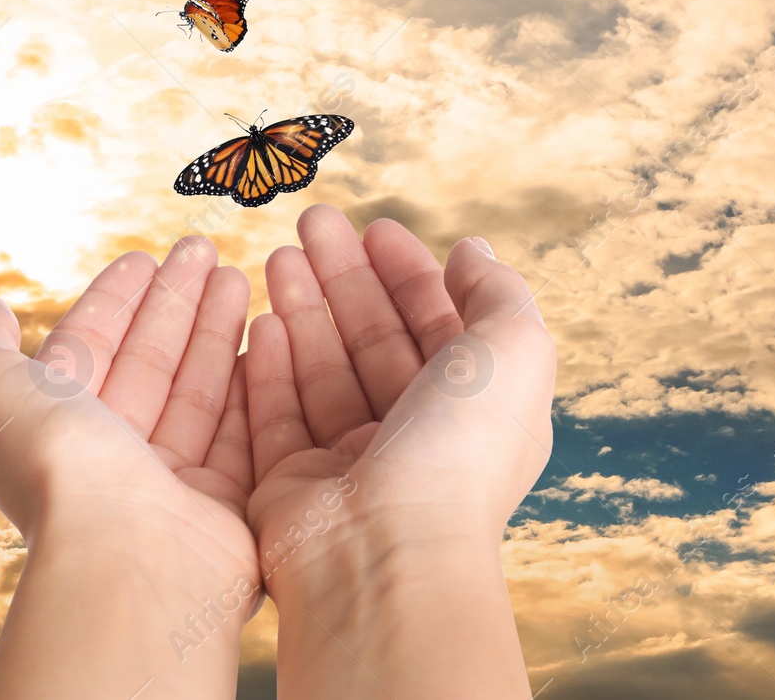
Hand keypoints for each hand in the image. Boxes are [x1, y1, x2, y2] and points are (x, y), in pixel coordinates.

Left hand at [0, 237, 259, 695]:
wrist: (128, 557)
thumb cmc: (56, 470)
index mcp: (55, 431)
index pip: (89, 349)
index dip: (114, 300)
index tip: (144, 257)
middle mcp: (110, 458)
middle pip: (147, 362)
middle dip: (174, 303)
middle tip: (205, 248)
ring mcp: (170, 482)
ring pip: (196, 390)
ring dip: (215, 329)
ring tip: (238, 273)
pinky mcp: (225, 502)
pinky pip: (242, 430)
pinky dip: (252, 380)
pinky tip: (267, 333)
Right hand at [245, 205, 555, 697]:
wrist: (385, 554)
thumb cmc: (459, 452)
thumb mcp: (514, 352)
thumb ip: (499, 293)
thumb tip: (472, 251)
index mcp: (472, 411)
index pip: (438, 326)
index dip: (409, 272)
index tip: (375, 226)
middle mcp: (414, 437)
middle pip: (374, 338)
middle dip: (345, 276)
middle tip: (311, 220)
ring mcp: (350, 463)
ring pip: (322, 368)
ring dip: (303, 307)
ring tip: (277, 254)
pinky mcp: (292, 484)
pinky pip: (277, 412)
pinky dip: (270, 365)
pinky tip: (261, 319)